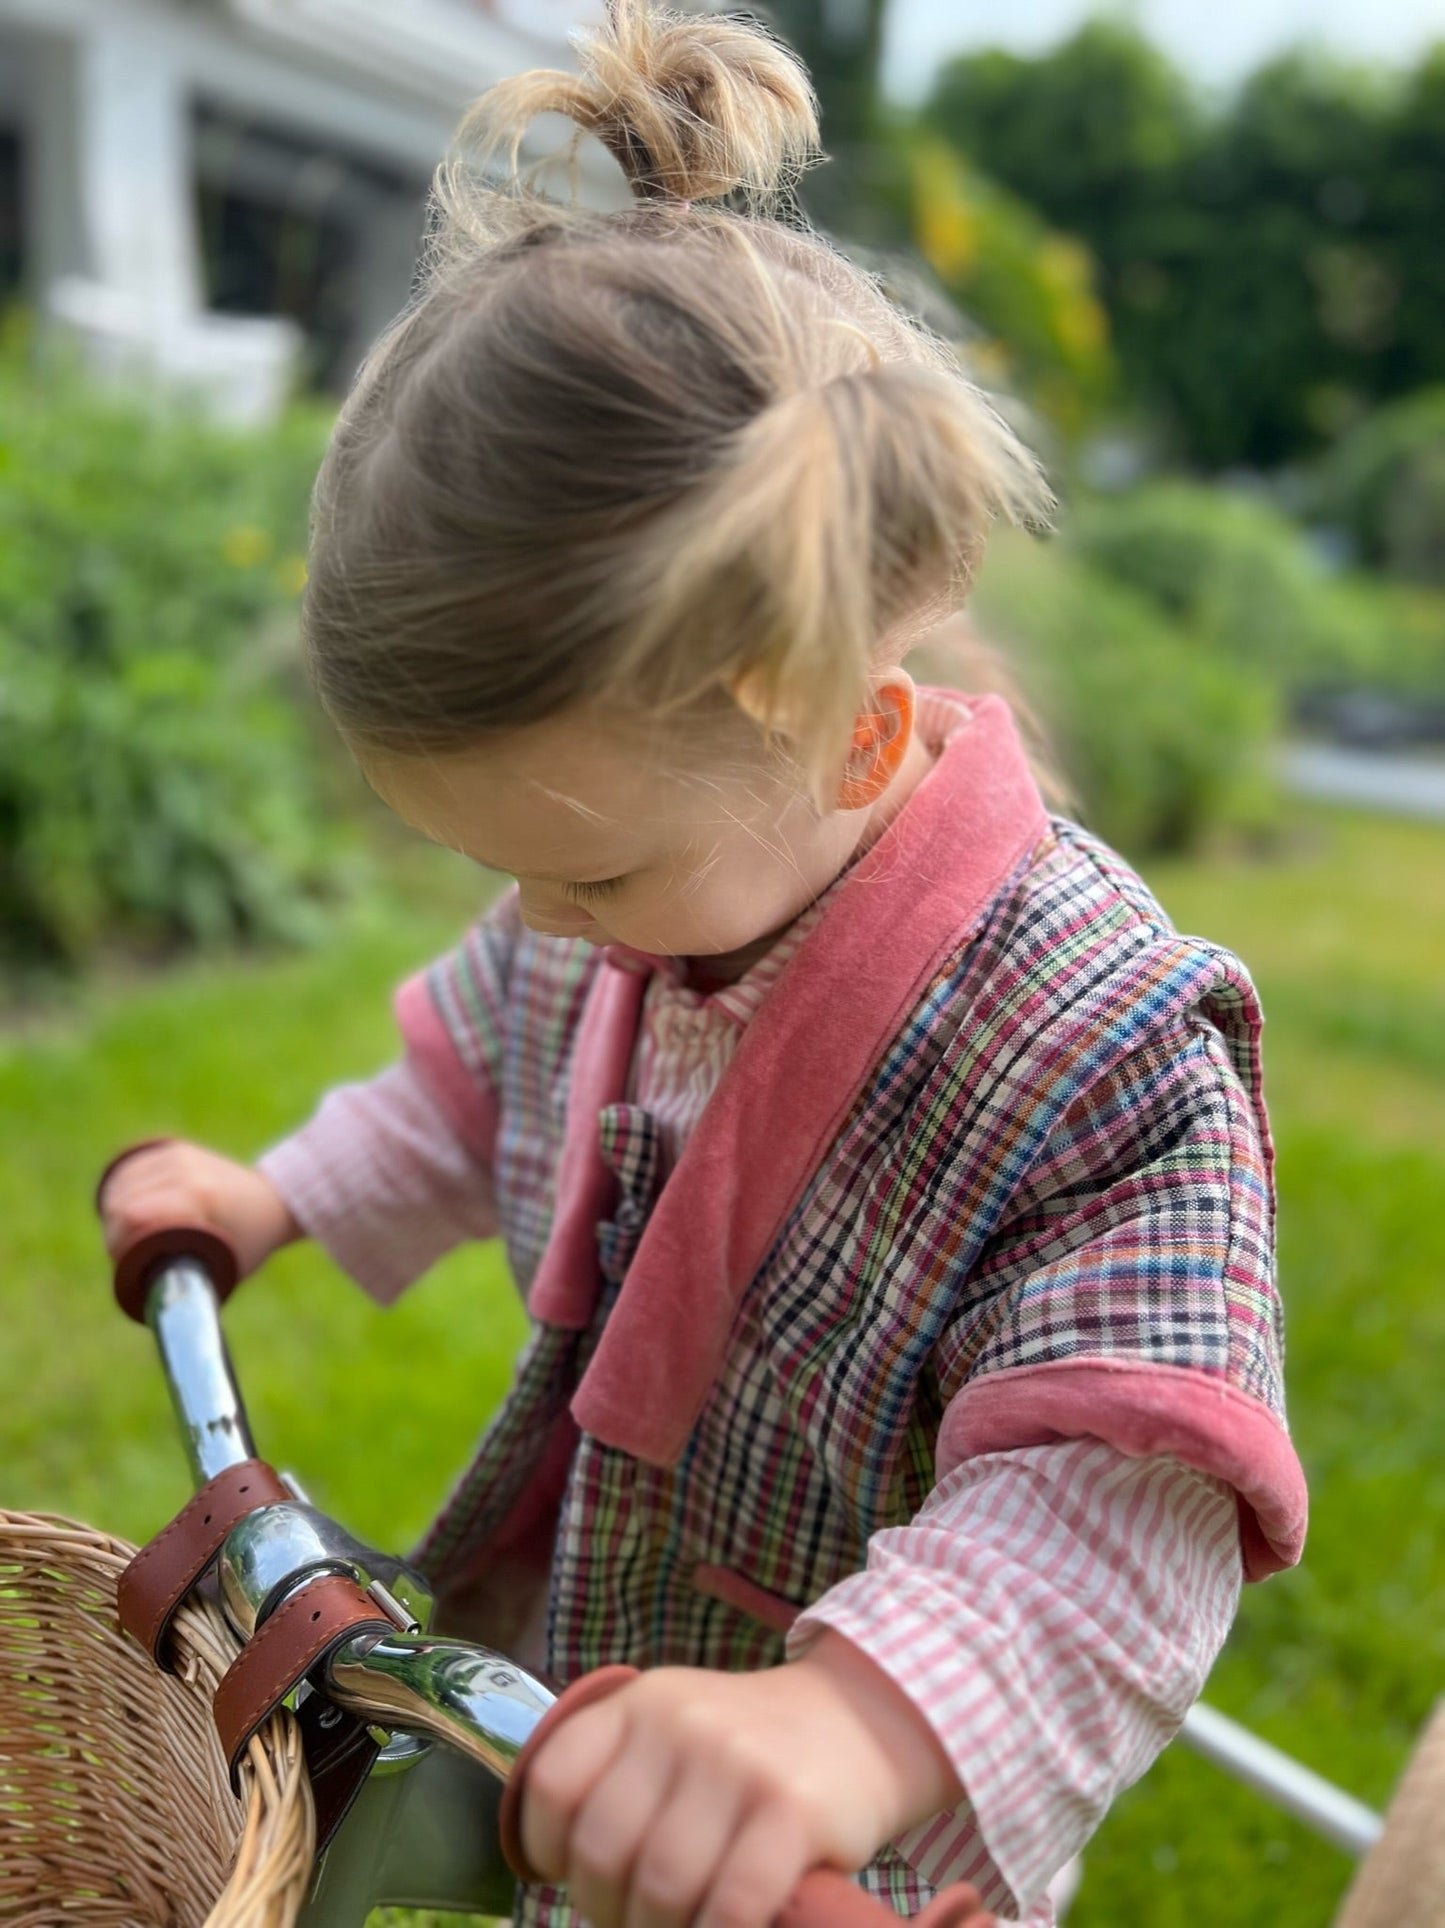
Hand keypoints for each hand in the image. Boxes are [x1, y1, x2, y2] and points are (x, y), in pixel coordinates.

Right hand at [98, 1139, 301, 1281]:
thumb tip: (149, 1306)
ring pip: (119, 1186)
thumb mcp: (222, 1266)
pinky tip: (123, 1211)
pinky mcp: (171, 1149)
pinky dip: (119, 1193)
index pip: (132, 1215)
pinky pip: (127, 1172)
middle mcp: (185, 1169)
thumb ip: (184, 1281)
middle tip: (126, 1256)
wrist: (273, 1200)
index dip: (118, 1245)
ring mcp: (177, 1155)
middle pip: (120, 1203)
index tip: (125, 1264)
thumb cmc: (249, 1242)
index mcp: (199, 1196)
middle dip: (115, 1233)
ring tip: (128, 1236)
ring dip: (114, 1214)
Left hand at [520, 1629, 963, 1927]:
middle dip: (610, 1910)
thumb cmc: (749, 1750)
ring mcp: (737, 1762)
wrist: (863, 1720)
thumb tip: (565, 1875)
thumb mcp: (676, 1730)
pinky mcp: (792, 1808)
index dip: (547, 1851)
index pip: (552, 1785)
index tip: (573, 1878)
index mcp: (638, 1702)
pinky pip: (731, 1904)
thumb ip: (621, 1780)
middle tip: (638, 1918)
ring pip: (661, 1886)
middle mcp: (680, 1721)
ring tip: (682, 1924)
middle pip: (603, 1850)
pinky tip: (726, 1926)